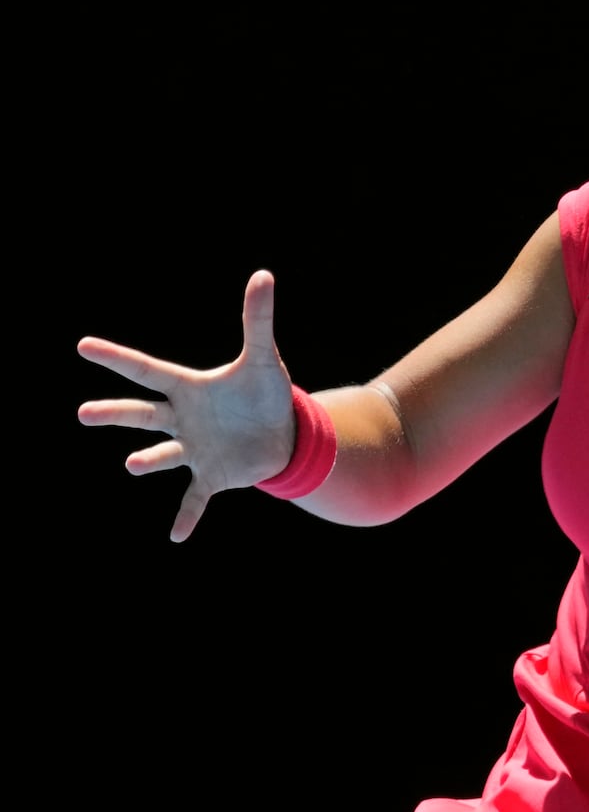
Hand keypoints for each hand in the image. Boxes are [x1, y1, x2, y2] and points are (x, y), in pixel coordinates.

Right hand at [78, 270, 295, 541]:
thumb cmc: (263, 393)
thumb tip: (264, 274)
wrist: (281, 433)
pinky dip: (187, 516)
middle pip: (143, 413)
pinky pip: (194, 498)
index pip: (148, 369)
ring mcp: (193, 449)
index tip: (83, 345)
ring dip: (149, 461)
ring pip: (163, 455)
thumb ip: (258, 319)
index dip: (117, 358)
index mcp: (189, 389)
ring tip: (133, 465)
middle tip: (84, 412)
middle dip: (115, 413)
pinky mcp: (212, 475)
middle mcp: (182, 419)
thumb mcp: (263, 358)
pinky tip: (176, 537)